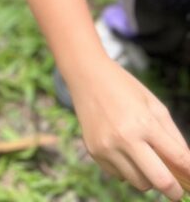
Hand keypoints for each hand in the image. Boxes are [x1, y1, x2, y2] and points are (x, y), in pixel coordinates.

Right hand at [71, 61, 189, 199]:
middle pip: (159, 181)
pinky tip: (123, 150)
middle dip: (173, 191)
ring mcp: (107, 147)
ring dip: (148, 178)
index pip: (178, 159)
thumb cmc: (124, 88)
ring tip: (145, 159)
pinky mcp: (94, 152)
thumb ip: (173, 136)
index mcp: (144, 122)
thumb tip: (187, 166)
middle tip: (176, 191)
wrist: (86, 75)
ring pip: (139, 183)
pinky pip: (120, 175)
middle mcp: (125, 138)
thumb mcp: (154, 105)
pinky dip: (127, 170)